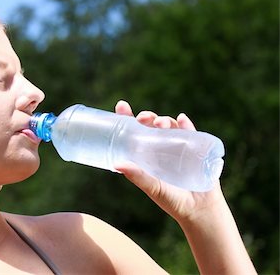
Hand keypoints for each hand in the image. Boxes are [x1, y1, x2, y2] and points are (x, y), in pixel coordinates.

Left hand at [113, 100, 225, 223]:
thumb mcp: (152, 187)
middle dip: (147, 117)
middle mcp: (161, 147)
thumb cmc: (172, 200)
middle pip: (152, 125)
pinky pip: (191, 132)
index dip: (128, 117)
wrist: (199, 211)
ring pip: (170, 126)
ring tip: (160, 123)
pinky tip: (182, 119)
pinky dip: (187, 124)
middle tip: (143, 118)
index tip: (121, 106)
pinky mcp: (196, 149)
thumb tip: (117, 164)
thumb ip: (137, 176)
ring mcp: (179, 146)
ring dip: (164, 120)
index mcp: (147, 154)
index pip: (135, 132)